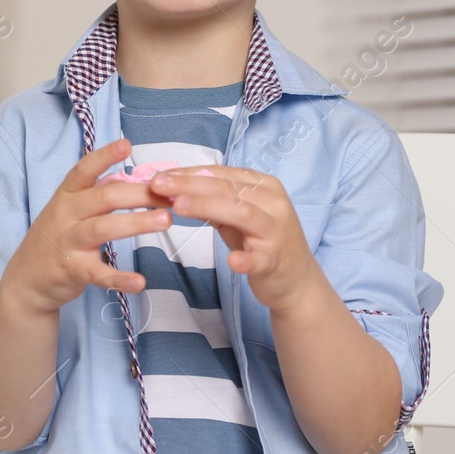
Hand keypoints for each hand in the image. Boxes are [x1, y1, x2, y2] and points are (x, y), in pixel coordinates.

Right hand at [0, 138, 173, 316]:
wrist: (27, 278)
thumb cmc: (56, 237)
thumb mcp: (69, 209)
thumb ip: (97, 193)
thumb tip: (133, 176)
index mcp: (67, 195)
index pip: (84, 169)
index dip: (104, 156)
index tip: (126, 145)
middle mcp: (66, 214)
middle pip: (105, 197)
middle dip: (139, 193)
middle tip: (170, 194)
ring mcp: (69, 242)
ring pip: (104, 229)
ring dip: (136, 223)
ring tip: (165, 220)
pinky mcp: (73, 270)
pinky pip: (99, 274)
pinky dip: (119, 278)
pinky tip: (140, 281)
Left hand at [147, 165, 320, 312]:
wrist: (296, 280)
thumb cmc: (260, 241)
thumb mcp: (235, 216)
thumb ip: (210, 200)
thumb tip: (172, 187)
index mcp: (264, 187)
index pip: (222, 174)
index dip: (190, 173)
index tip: (159, 174)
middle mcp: (274, 204)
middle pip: (228, 189)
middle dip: (190, 185)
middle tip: (158, 185)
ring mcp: (276, 233)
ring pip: (242, 213)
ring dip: (209, 207)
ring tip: (179, 206)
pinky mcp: (275, 262)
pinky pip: (260, 259)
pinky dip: (246, 259)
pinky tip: (232, 260)